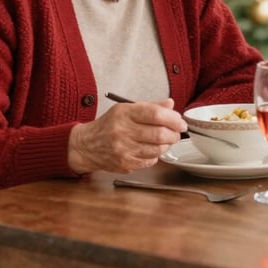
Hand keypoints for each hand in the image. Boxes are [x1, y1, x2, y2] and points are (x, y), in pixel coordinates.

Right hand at [68, 97, 186, 173]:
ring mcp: (123, 150)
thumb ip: (150, 106)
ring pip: (156, 149)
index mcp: (125, 113)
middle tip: (177, 132)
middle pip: (158, 134)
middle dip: (173, 134)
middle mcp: (123, 131)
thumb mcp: (127, 109)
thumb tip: (170, 104)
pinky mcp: (124, 164)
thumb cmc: (109, 125)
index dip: (172, 118)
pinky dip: (156, 155)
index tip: (180, 121)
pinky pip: (149, 161)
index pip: (155, 114)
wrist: (86, 145)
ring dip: (166, 145)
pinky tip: (152, 149)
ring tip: (166, 140)